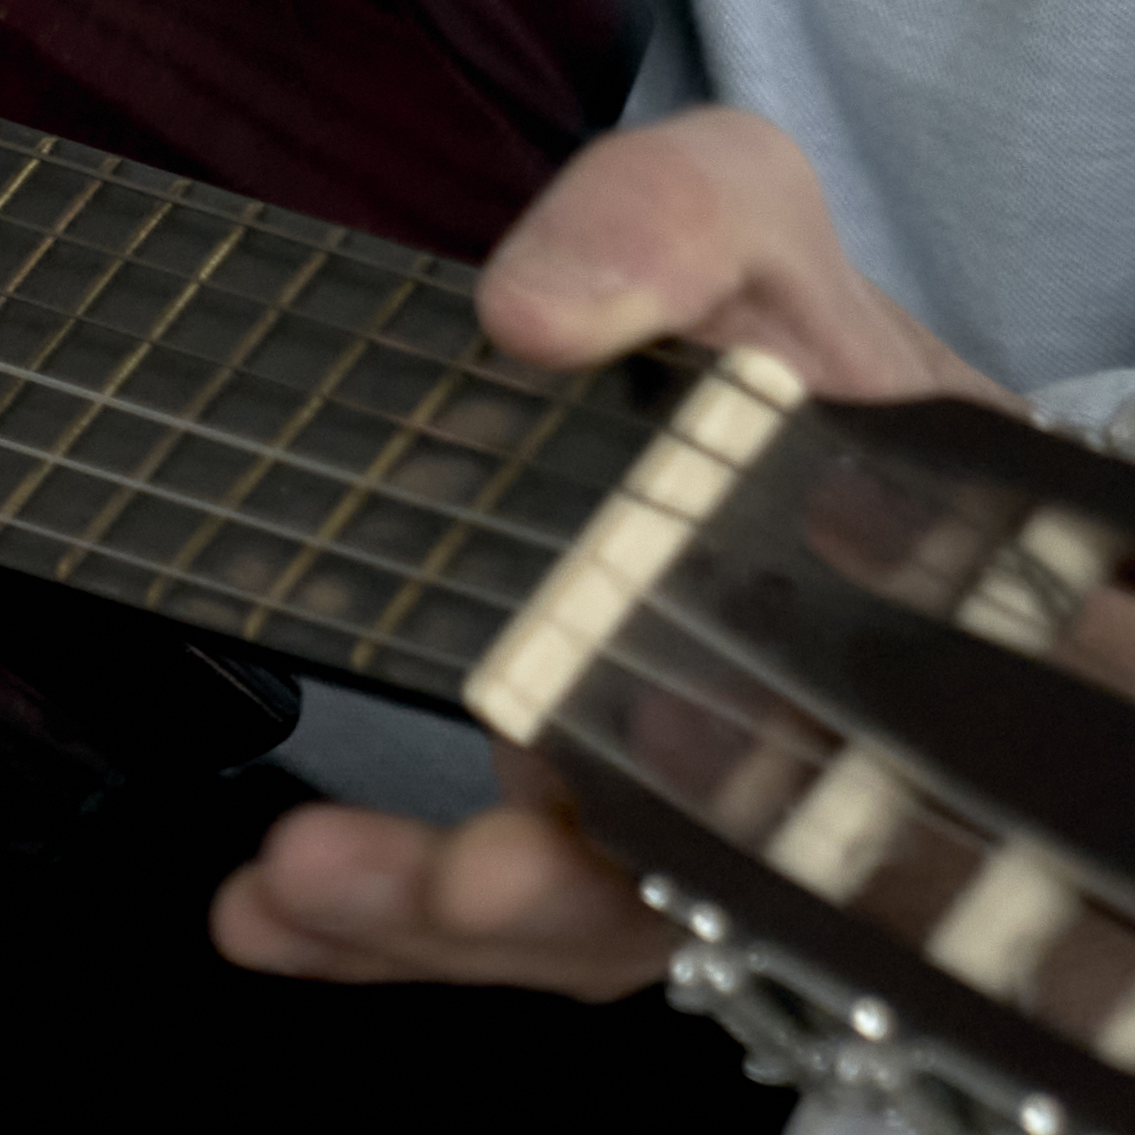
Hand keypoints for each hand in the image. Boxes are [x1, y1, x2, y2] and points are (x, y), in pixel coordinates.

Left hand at [207, 103, 990, 1005]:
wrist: (756, 371)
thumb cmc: (773, 312)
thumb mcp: (733, 206)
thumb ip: (664, 222)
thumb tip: (534, 314)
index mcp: (870, 606)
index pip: (824, 752)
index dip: (717, 818)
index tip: (569, 812)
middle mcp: (794, 734)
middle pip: (691, 880)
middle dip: (549, 904)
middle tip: (452, 887)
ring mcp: (692, 795)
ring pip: (589, 919)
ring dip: (434, 928)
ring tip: (294, 892)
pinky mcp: (590, 811)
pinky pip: (511, 902)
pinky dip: (388, 923)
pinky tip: (264, 916)